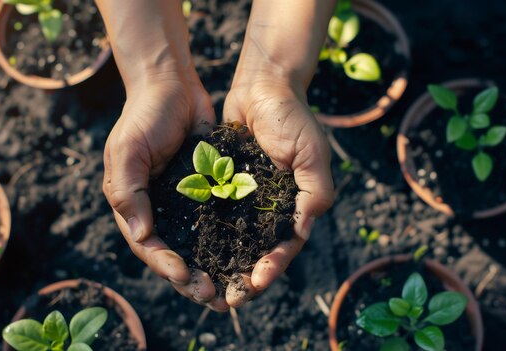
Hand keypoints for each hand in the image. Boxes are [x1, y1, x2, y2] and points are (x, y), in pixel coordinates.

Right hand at [103, 74, 228, 311]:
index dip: (166, 265)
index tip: (187, 276)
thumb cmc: (143, 114)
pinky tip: (247, 253)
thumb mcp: (126, 150)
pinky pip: (218, 218)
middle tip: (215, 296)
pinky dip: (230, 238)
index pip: (148, 245)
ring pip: (199, 243)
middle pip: (175, 252)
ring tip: (234, 286)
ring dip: (214, 266)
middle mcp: (159, 208)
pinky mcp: (208, 188)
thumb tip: (141, 236)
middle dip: (193, 278)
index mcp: (134, 204)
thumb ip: (128, 192)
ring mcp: (185, 200)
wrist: (172, 83)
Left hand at [222, 80, 334, 306]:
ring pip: (233, 239)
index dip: (271, 268)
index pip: (284, 246)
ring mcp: (245, 197)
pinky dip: (205, 234)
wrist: (262, 86)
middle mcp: (269, 207)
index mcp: (294, 205)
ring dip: (222, 263)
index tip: (254, 285)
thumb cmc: (292, 118)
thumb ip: (315, 191)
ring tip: (205, 284)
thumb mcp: (312, 153)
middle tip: (226, 299)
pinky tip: (190, 250)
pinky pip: (214, 214)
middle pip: (257, 251)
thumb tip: (303, 229)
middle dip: (243, 276)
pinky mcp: (223, 184)